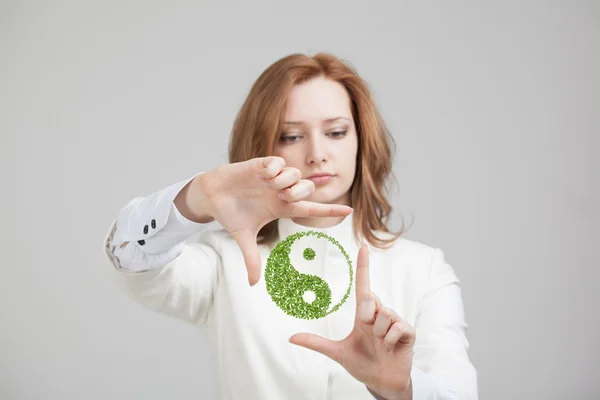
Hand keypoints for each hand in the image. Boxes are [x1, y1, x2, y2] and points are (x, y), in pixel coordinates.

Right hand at [197, 156, 352, 285]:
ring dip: (285, 180)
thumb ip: (251, 258)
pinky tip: (261, 174)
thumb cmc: (230, 214)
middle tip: (284, 197)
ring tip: (268, 185)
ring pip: (294, 173)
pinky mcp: (260, 165)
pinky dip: (273, 168)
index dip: (330, 210)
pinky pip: (277, 162)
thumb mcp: (243, 237)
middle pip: (307, 187)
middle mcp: (280, 191)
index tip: (350, 211)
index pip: (311, 209)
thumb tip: (253, 284)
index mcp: (281, 207)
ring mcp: (272, 178)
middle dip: (300, 192)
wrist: (211, 196)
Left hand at [289, 246, 414, 399]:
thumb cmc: (362, 364)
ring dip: (379, 333)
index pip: (363, 286)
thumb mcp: (337, 353)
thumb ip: (316, 343)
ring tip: (381, 344)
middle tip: (368, 331)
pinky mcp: (408, 332)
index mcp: (364, 315)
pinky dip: (390, 340)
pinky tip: (391, 347)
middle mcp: (380, 314)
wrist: (382, 383)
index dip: (363, 267)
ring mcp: (395, 322)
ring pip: (385, 315)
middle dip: (366, 315)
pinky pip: (397, 328)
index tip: (363, 248)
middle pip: (371, 299)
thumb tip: (291, 337)